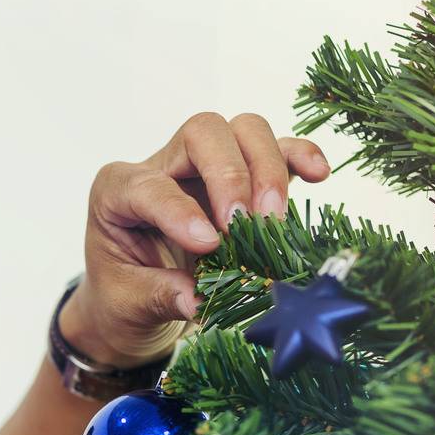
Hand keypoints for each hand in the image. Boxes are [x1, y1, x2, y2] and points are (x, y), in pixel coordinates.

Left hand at [64, 112, 331, 366]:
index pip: (150, 185)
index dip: (180, 210)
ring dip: (267, 169)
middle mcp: (162, 166)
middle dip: (230, 174)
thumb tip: (195, 299)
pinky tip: (317, 174)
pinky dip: (298, 157)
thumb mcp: (126, 302)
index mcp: (118, 191)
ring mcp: (205, 168)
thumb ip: (156, 296)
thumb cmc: (123, 295)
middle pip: (203, 132)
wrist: (136, 301)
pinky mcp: (243, 180)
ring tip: (275, 219)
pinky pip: (277, 151)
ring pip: (244, 131)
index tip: (210, 243)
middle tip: (247, 223)